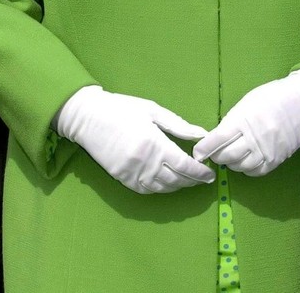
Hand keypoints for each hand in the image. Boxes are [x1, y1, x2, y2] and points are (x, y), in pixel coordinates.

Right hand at [53, 85, 215, 193]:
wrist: (88, 117)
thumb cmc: (122, 109)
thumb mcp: (153, 111)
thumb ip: (179, 125)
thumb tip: (202, 135)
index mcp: (154, 144)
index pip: (184, 165)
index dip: (200, 172)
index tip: (210, 173)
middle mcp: (144, 163)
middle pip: (175, 179)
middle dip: (192, 180)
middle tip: (204, 178)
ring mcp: (132, 173)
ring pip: (162, 188)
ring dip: (178, 186)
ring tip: (189, 180)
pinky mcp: (122, 178)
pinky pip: (146, 190)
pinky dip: (160, 189)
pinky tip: (168, 182)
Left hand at [193, 70, 299, 176]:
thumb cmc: (274, 96)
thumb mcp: (249, 101)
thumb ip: (233, 119)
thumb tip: (217, 136)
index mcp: (245, 118)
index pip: (218, 139)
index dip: (204, 148)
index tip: (197, 152)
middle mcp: (255, 137)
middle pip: (226, 155)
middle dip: (216, 155)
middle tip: (213, 151)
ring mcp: (267, 151)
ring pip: (239, 166)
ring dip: (230, 162)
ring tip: (229, 153)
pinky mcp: (277, 160)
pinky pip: (255, 171)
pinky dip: (245, 168)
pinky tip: (244, 159)